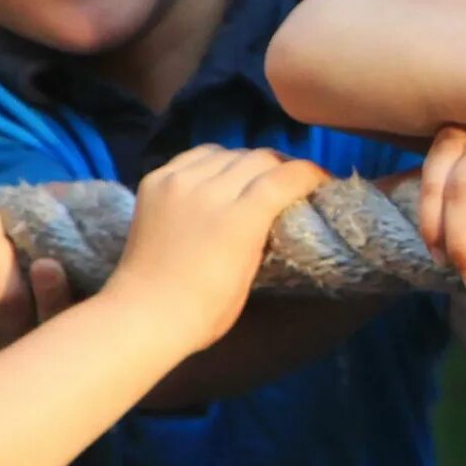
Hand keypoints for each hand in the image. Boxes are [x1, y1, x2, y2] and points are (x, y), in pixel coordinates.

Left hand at [102, 147, 335, 350]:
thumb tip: (275, 208)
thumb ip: (263, 230)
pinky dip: (214, 162)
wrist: (143, 313)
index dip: (311, 174)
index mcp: (238, 219)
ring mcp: (177, 181)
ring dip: (247, 162)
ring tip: (252, 177)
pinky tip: (217, 176)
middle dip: (282, 166)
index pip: (286, 176)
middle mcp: (208, 190)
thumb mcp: (250, 272)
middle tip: (290, 181)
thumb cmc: (205, 310)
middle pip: (258, 158)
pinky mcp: (155, 180)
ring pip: (227, 152)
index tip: (322, 182)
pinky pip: (195, 156)